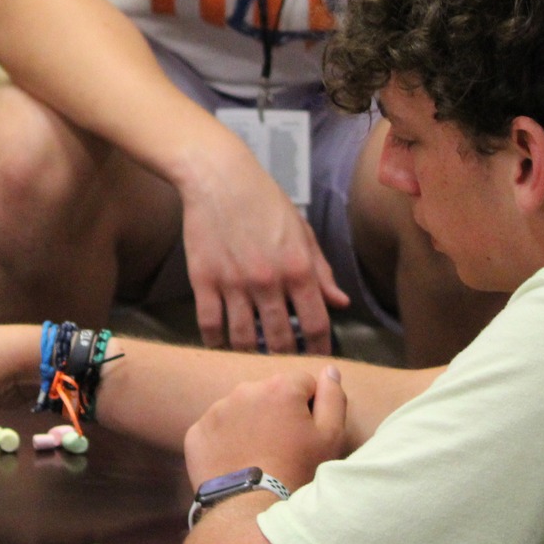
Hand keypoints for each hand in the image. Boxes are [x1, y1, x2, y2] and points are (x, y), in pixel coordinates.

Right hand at [178, 138, 345, 354]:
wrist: (219, 178)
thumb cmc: (265, 201)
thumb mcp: (303, 231)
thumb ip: (321, 270)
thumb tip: (340, 303)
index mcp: (298, 269)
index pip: (316, 324)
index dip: (320, 349)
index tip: (317, 360)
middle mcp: (268, 281)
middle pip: (281, 339)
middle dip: (285, 358)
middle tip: (284, 366)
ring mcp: (233, 283)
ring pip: (244, 338)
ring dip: (251, 355)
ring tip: (254, 359)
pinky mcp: (203, 281)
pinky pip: (210, 325)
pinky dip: (216, 343)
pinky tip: (221, 346)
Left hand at [185, 365, 346, 492]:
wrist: (250, 511)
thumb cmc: (298, 473)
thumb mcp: (330, 437)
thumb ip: (333, 397)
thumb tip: (330, 370)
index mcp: (280, 387)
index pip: (303, 383)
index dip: (310, 408)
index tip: (307, 434)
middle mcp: (244, 390)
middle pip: (269, 393)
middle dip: (277, 413)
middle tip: (283, 449)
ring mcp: (216, 410)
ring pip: (241, 410)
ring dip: (250, 425)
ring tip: (259, 458)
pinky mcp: (197, 432)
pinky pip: (216, 429)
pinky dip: (225, 441)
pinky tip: (236, 463)